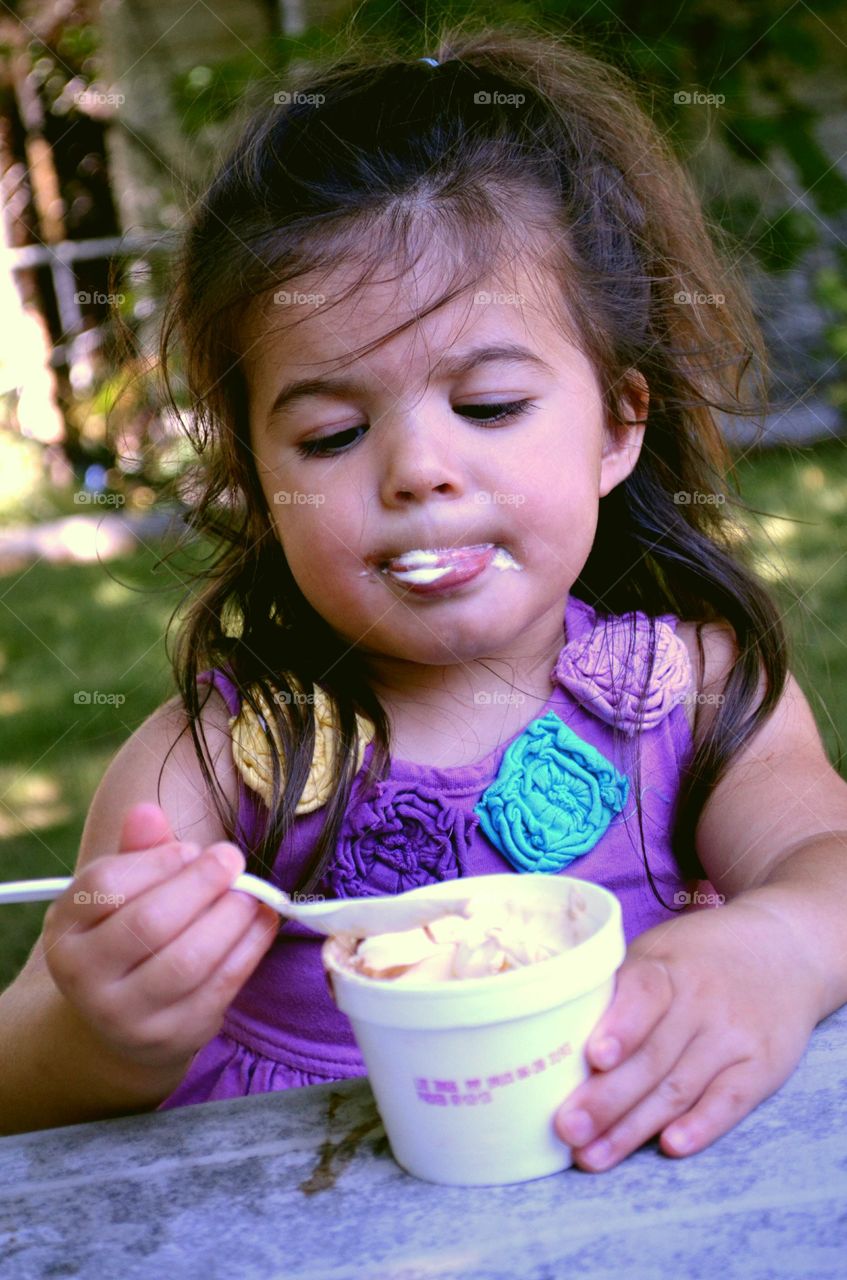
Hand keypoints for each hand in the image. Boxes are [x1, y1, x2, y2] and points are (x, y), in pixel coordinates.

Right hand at [42, 802, 278, 1073]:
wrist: (124, 1017)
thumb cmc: (128, 934)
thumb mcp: (121, 892)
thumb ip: (138, 851)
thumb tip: (147, 811)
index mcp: (66, 930)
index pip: (105, 886)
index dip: (157, 861)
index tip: (191, 849)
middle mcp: (85, 977)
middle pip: (149, 923)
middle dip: (201, 884)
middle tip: (232, 860)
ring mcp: (127, 1015)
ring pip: (187, 961)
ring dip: (230, 918)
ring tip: (250, 893)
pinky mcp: (173, 1036)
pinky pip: (219, 988)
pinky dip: (249, 949)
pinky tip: (262, 921)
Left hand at [554, 899, 822, 1170]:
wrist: (782, 950)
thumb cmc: (696, 958)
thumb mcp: (658, 953)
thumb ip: (617, 991)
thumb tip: (553, 1039)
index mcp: (667, 968)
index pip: (645, 993)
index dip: (622, 1026)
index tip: (596, 1057)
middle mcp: (702, 1001)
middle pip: (652, 1057)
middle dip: (607, 1099)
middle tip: (567, 1129)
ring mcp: (733, 1035)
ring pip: (679, 1088)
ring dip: (634, 1127)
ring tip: (593, 1155)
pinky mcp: (762, 1066)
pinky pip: (729, 1101)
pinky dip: (701, 1126)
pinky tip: (670, 1146)